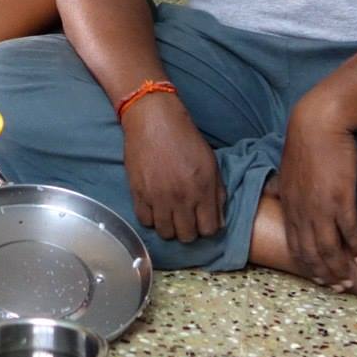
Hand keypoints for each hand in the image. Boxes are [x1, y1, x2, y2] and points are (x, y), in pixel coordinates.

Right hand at [122, 99, 222, 242]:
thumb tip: (218, 220)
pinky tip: (155, 208)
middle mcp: (181, 197)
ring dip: (170, 227)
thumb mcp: (211, 162)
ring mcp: (158, 198)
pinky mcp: (138, 194)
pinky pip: (145, 221)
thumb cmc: (185, 138)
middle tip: (186, 218)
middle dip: (189, 230)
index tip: (203, 221)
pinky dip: (151, 218)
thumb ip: (217, 193)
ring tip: (170, 214)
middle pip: (187, 236)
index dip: (207, 228)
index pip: (209, 230)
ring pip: (165, 233)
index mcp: (203, 189)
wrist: (153, 119)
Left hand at [275, 89, 356, 287]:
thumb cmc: (304, 144)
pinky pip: (348, 231)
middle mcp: (302, 212)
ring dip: (340, 268)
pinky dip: (355, 247)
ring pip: (329, 248)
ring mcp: (321, 207)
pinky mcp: (341, 198)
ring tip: (350, 280)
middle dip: (324, 274)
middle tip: (337, 287)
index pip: (295, 246)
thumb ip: (281, 188)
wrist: (317, 123)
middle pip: (312, 253)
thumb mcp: (284, 170)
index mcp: (289, 206)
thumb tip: (274, 195)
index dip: (307, 266)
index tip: (319, 278)